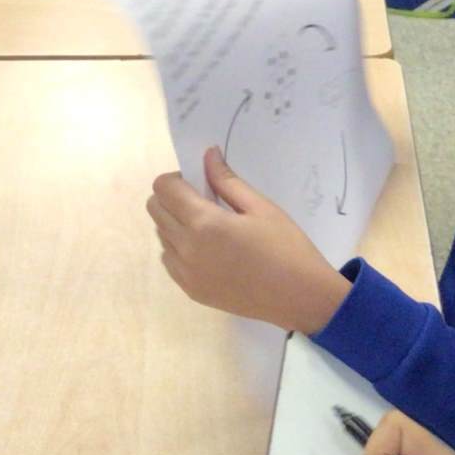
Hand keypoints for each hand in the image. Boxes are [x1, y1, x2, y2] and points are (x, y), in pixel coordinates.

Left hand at [147, 147, 347, 333]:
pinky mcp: (191, 290)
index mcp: (204, 222)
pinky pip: (169, 260)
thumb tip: (207, 156)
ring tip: (211, 230)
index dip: (179, 178)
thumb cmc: (287, 247)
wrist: (300, 298)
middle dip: (172, 198)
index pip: (164, 187)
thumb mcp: (262, 208)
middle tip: (205, 203)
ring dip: (176, 223)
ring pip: (161, 235)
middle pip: (154, 209)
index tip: (202, 184)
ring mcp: (186, 273)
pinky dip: (180, 249)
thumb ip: (228, 181)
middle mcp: (186, 248)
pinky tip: (209, 251)